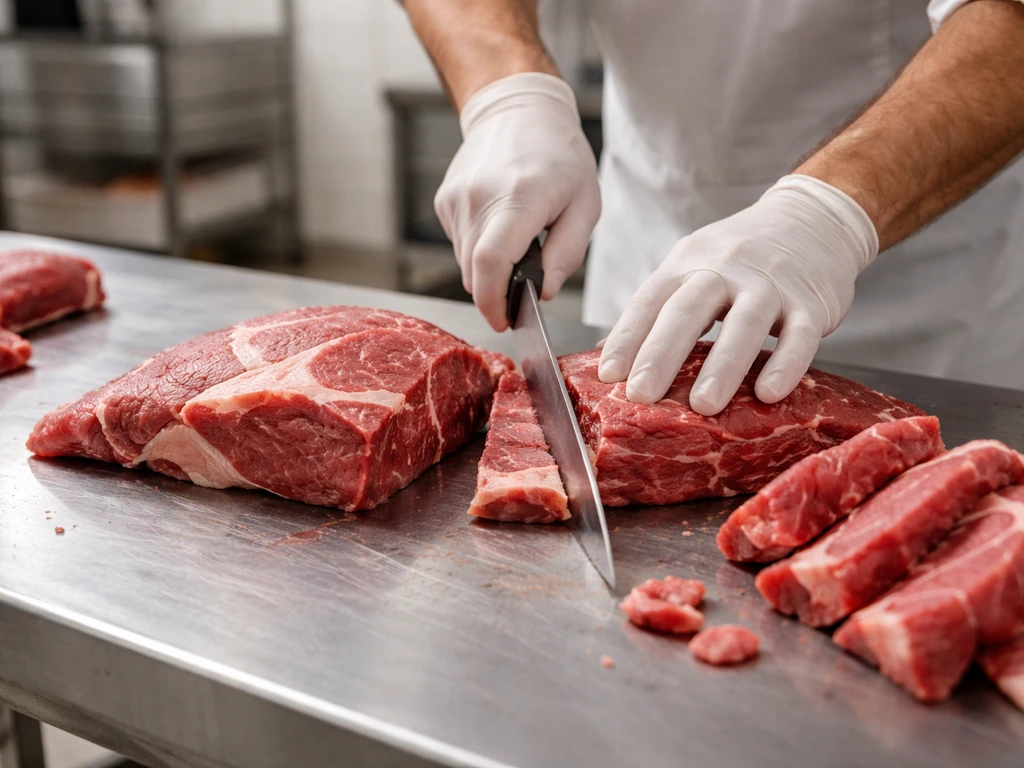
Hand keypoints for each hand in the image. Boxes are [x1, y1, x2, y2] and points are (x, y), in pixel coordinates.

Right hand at [434, 73, 600, 330]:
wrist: (519, 110)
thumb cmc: (560, 157)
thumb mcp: (586, 205)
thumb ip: (567, 254)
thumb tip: (543, 292)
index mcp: (519, 198)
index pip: (490, 264)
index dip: (493, 302)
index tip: (505, 321)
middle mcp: (479, 199)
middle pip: (475, 272)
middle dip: (497, 291)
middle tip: (524, 280)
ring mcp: (456, 199)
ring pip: (465, 262)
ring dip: (489, 269)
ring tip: (517, 243)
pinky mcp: (445, 200)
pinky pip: (459, 243)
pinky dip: (479, 248)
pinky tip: (499, 225)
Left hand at [597, 175, 878, 414]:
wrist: (813, 218)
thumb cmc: (740, 259)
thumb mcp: (692, 269)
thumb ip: (657, 310)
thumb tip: (607, 359)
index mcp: (686, 264)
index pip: (649, 301)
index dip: (627, 338)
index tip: (607, 376)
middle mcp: (724, 269)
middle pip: (688, 311)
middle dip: (661, 354)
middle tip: (641, 395)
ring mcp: (770, 285)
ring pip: (744, 324)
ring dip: (722, 367)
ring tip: (702, 407)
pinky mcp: (811, 303)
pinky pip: (800, 336)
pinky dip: (785, 365)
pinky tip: (769, 394)